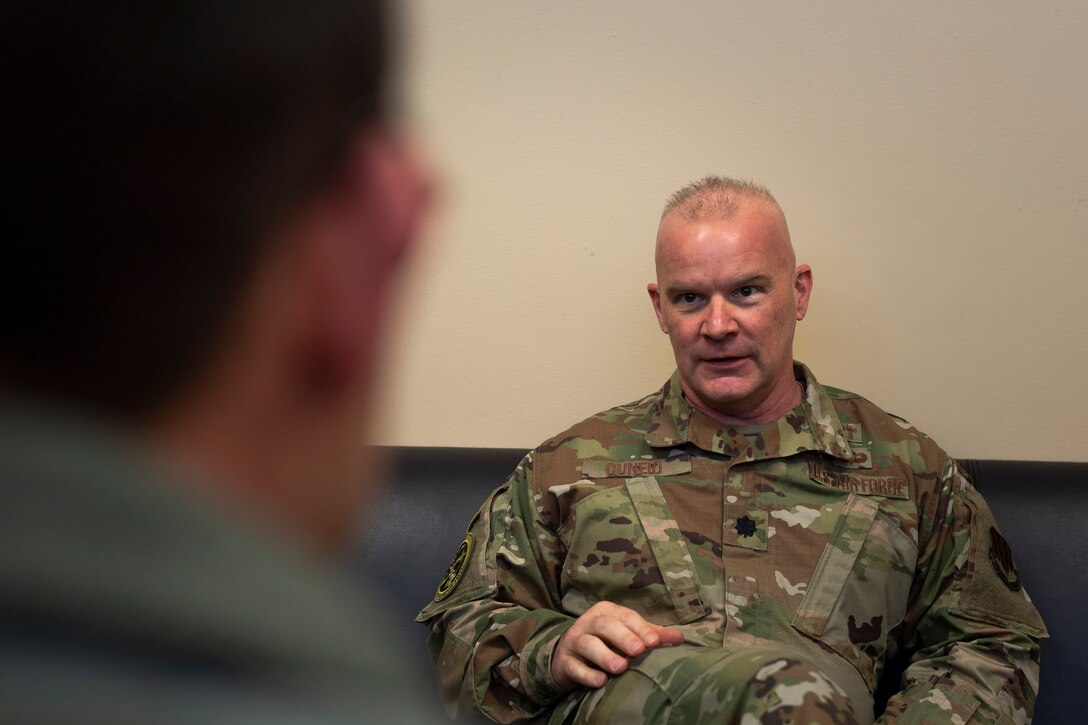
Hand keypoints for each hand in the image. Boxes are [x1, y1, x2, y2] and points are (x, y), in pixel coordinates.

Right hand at [550, 601, 682, 691]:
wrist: (568, 656)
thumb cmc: (605, 642)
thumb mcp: (626, 634)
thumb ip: (651, 635)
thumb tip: (680, 638)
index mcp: (606, 612)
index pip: (626, 616)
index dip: (640, 628)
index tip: (654, 642)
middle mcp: (589, 622)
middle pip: (606, 626)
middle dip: (623, 637)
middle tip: (638, 650)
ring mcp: (574, 642)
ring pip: (588, 644)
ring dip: (604, 655)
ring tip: (620, 667)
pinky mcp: (564, 662)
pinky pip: (575, 667)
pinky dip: (587, 675)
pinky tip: (600, 682)